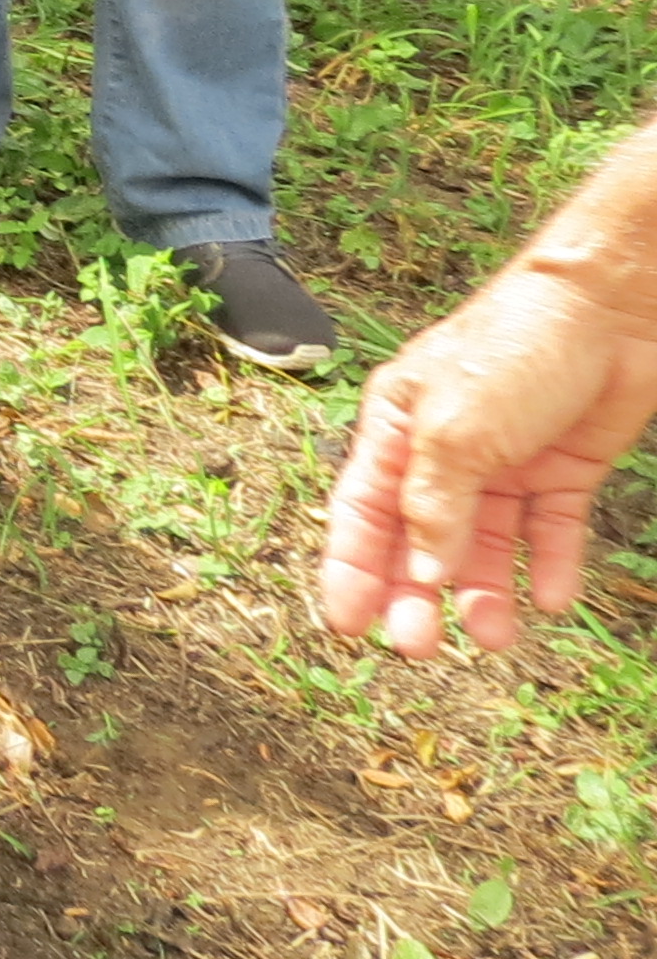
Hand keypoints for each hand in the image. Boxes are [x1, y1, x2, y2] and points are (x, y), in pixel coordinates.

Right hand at [322, 262, 656, 655]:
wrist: (610, 309)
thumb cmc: (514, 347)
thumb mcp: (456, 427)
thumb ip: (432, 502)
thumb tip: (420, 570)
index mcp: (397, 427)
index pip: (363, 511)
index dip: (351, 569)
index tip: (348, 628)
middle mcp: (445, 450)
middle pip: (421, 538)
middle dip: (416, 595)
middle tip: (418, 649)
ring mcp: (506, 462)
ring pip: (487, 545)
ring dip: (485, 593)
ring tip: (493, 639)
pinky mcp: (562, 469)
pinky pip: (551, 531)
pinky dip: (549, 566)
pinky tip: (549, 601)